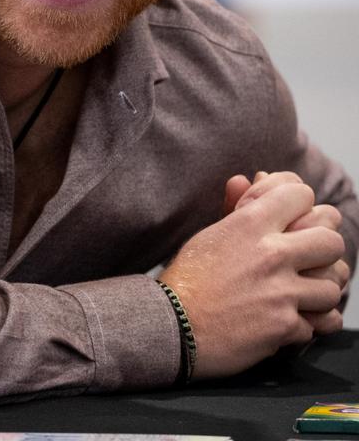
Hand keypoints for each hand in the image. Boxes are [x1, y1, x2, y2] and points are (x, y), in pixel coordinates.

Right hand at [161, 173, 345, 379]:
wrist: (171, 325)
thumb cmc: (188, 279)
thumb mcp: (208, 235)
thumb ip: (235, 207)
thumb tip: (245, 179)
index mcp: (249, 224)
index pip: (301, 194)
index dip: (301, 204)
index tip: (293, 218)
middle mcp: (271, 253)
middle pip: (332, 240)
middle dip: (323, 250)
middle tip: (307, 259)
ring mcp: (281, 291)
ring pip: (333, 286)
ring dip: (318, 292)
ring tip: (299, 295)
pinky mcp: (285, 326)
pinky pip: (320, 323)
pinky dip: (306, 325)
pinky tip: (289, 321)